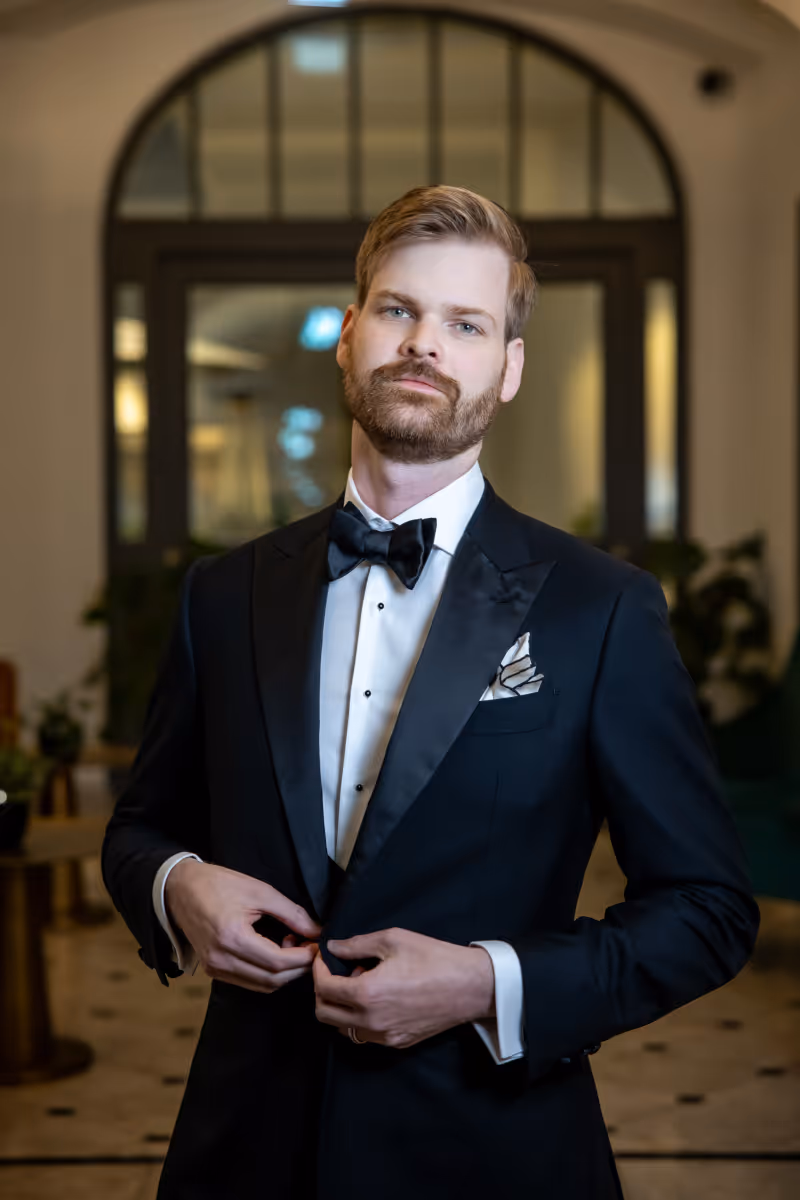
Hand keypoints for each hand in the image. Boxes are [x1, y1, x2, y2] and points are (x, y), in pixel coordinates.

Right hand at [165, 859, 320, 993]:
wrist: (180, 888)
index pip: (277, 962)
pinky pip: (248, 981)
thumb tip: (316, 931)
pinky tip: (274, 952)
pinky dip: (267, 973)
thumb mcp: (260, 891)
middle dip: (298, 968)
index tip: (318, 945)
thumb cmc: (219, 884)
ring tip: (292, 946)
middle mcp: (221, 960)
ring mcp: (215, 968)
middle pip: (271, 980)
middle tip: (310, 947)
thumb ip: (291, 913)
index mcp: (232, 938)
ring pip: (261, 985)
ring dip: (284, 973)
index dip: (303, 957)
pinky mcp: (213, 970)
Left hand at [313, 928, 494, 1048]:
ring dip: (340, 1007)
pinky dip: (358, 1018)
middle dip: (322, 990)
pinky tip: (376, 998)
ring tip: (359, 983)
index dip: (318, 969)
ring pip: (342, 1028)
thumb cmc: (435, 959)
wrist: (470, 986)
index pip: (323, 988)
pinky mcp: (397, 1042)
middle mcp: (370, 1021)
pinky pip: (364, 1035)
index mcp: (366, 994)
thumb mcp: (393, 939)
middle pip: (324, 1014)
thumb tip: (333, 947)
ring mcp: (384, 1036)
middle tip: (336, 971)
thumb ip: (357, 944)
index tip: (324, 957)